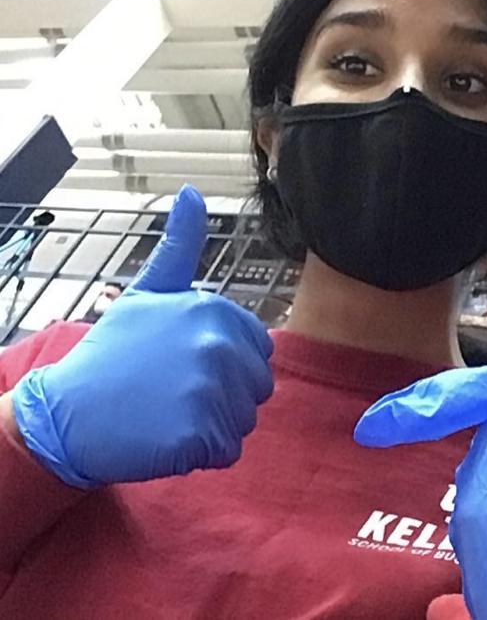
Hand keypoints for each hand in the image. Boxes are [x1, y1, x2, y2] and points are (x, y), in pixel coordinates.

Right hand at [10, 186, 274, 488]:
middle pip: (258, 388)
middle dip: (224, 397)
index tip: (182, 365)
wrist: (67, 414)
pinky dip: (201, 454)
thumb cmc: (113, 354)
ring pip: (245, 421)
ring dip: (214, 426)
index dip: (226, 365)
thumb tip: (191, 192)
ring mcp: (207, 391)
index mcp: (213, 311)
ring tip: (167, 413)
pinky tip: (165, 438)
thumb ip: (180, 247)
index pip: (260, 351)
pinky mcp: (197, 436)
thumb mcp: (148, 292)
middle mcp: (216, 346)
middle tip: (172, 393)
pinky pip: (227, 452)